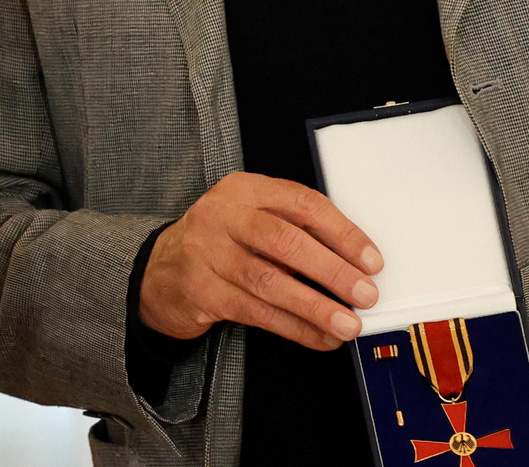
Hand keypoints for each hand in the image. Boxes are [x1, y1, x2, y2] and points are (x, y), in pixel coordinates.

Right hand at [139, 171, 382, 350]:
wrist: (158, 271)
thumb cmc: (218, 243)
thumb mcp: (249, 219)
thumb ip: (292, 231)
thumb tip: (352, 265)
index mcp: (243, 190)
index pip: (302, 204)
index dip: (342, 233)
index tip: (370, 260)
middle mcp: (221, 216)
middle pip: (286, 242)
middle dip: (333, 271)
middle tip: (365, 293)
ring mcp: (207, 254)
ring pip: (271, 282)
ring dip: (316, 307)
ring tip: (348, 324)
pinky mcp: (202, 292)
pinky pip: (257, 313)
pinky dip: (295, 328)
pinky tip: (318, 337)